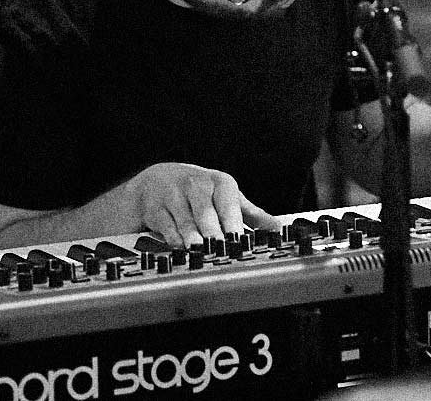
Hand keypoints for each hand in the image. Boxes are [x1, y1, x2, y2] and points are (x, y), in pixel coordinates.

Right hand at [127, 162, 279, 246]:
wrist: (156, 181)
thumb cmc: (198, 192)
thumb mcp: (226, 197)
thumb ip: (251, 214)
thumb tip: (276, 228)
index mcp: (220, 183)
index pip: (229, 205)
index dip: (233, 225)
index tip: (239, 241)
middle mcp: (196, 185)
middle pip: (206, 213)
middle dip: (213, 232)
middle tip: (221, 248)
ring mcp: (173, 195)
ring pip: (185, 220)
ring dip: (193, 237)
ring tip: (200, 249)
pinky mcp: (154, 208)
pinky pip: (165, 225)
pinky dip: (173, 237)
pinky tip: (179, 246)